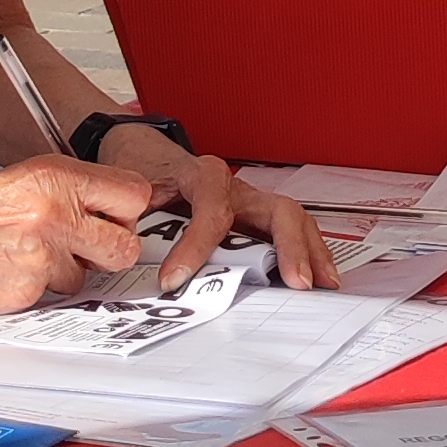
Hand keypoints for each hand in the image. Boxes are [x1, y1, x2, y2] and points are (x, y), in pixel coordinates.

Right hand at [0, 154, 157, 318]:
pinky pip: (55, 298)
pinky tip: (9, 274)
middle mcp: (54, 214)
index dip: (127, 212)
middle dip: (109, 251)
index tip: (116, 217)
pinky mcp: (28, 293)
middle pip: (126, 245)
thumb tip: (106, 209)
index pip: (133, 194)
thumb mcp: (14, 182)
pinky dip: (39, 292)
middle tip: (84, 247)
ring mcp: (42, 257)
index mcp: (52, 177)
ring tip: (27, 258)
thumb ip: (64, 192)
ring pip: (91, 277)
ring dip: (68, 273)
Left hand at [109, 140, 337, 289]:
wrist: (152, 162)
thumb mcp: (135, 197)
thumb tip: (124, 260)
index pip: (211, 210)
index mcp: (203, 176)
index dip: (194, 247)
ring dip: (311, 254)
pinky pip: (296, 232)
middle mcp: (237, 188)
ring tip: (323, 284)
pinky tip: (322, 277)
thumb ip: (133, 224)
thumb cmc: (149, 181)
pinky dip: (311, 254)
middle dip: (289, 247)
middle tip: (295, 281)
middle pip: (277, 210)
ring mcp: (255, 203)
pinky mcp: (262, 219)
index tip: (175, 280)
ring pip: (295, 221)